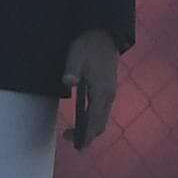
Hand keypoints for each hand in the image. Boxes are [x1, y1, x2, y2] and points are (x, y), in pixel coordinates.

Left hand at [63, 30, 121, 150]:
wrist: (103, 34)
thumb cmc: (87, 46)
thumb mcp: (75, 56)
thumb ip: (71, 70)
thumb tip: (68, 81)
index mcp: (102, 91)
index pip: (94, 120)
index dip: (85, 135)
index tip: (74, 143)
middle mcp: (109, 95)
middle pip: (100, 124)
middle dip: (87, 136)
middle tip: (69, 140)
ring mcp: (110, 93)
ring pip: (102, 118)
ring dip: (91, 129)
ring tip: (75, 135)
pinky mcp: (108, 89)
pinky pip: (102, 111)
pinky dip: (94, 120)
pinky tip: (82, 121)